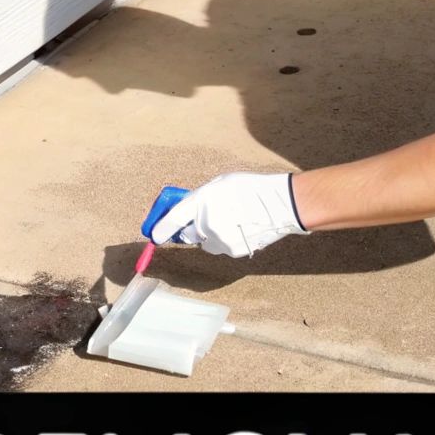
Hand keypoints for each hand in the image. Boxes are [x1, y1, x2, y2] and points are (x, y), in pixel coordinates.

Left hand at [150, 172, 308, 257]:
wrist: (280, 204)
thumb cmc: (250, 189)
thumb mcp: (220, 184)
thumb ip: (201, 199)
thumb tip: (186, 212)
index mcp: (202, 200)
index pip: (174, 218)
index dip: (161, 228)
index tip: (154, 236)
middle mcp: (207, 222)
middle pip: (188, 234)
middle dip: (190, 229)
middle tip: (205, 219)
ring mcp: (219, 238)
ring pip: (204, 242)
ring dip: (209, 235)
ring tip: (230, 220)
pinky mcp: (231, 250)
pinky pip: (220, 247)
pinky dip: (224, 240)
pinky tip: (239, 228)